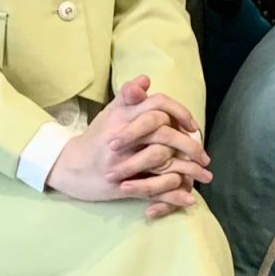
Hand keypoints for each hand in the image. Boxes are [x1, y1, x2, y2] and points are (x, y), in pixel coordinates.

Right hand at [46, 77, 210, 207]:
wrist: (70, 166)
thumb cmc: (96, 137)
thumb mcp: (110, 112)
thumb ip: (129, 96)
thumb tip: (146, 79)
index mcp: (123, 116)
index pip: (157, 105)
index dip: (179, 112)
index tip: (192, 125)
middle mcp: (123, 136)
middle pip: (164, 134)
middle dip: (189, 144)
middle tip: (203, 155)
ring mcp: (122, 162)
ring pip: (162, 162)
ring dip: (188, 171)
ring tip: (204, 176)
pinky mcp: (122, 186)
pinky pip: (152, 189)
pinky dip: (173, 194)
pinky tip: (188, 196)